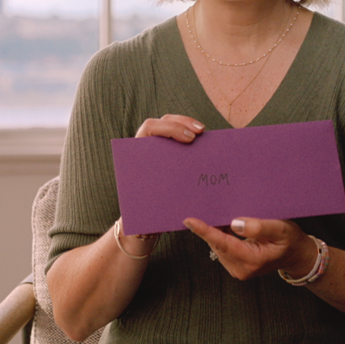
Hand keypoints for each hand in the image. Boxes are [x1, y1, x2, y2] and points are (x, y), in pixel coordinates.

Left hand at [131, 115, 204, 242]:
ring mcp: (162, 148)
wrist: (143, 222)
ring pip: (175, 125)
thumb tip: (179, 195)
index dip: (169, 129)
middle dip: (183, 123)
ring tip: (204, 133)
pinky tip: (207, 144)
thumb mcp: (150, 204)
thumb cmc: (144, 213)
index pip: (150, 128)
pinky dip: (195, 138)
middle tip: (200, 132)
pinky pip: (185, 138)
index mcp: (137, 154)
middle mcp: (148, 146)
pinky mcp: (173, 154)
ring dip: (190, 125)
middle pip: (165, 122)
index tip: (187, 139)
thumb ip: (160, 197)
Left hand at [183, 216, 317, 280]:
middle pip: (217, 244)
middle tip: (201, 206)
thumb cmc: (291, 240)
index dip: (204, 231)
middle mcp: (241, 268)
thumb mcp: (280, 229)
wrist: (297, 255)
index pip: (222, 243)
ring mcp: (237, 269)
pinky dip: (220, 235)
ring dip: (214, 230)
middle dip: (208, 227)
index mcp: (251, 260)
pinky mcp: (236, 265)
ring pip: (218, 246)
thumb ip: (259, 227)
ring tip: (212, 212)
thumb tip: (234, 223)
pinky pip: (223, 247)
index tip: (189, 220)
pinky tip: (221, 222)